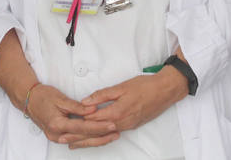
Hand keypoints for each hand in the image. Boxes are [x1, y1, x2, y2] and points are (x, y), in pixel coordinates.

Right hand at [23, 84, 118, 147]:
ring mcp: (56, 137)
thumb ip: (78, 107)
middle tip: (115, 131)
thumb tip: (93, 109)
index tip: (111, 125)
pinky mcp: (58, 136)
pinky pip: (76, 139)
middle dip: (101, 135)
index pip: (83, 127)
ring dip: (96, 138)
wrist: (29, 99)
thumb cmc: (42, 96)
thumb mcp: (61, 99)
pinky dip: (88, 138)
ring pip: (81, 141)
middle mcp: (56, 134)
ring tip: (111, 135)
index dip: (99, 126)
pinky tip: (97, 137)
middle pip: (83, 137)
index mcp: (57, 124)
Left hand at [71, 69, 186, 147]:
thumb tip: (86, 101)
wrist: (165, 91)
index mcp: (117, 112)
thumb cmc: (145, 86)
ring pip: (105, 134)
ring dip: (90, 138)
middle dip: (79, 137)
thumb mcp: (121, 87)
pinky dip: (102, 135)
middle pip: (97, 132)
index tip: (65, 124)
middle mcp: (122, 123)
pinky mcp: (133, 125)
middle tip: (64, 139)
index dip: (78, 121)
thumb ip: (102, 95)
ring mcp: (128, 126)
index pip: (93, 119)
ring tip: (76, 142)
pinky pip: (113, 132)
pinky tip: (96, 135)